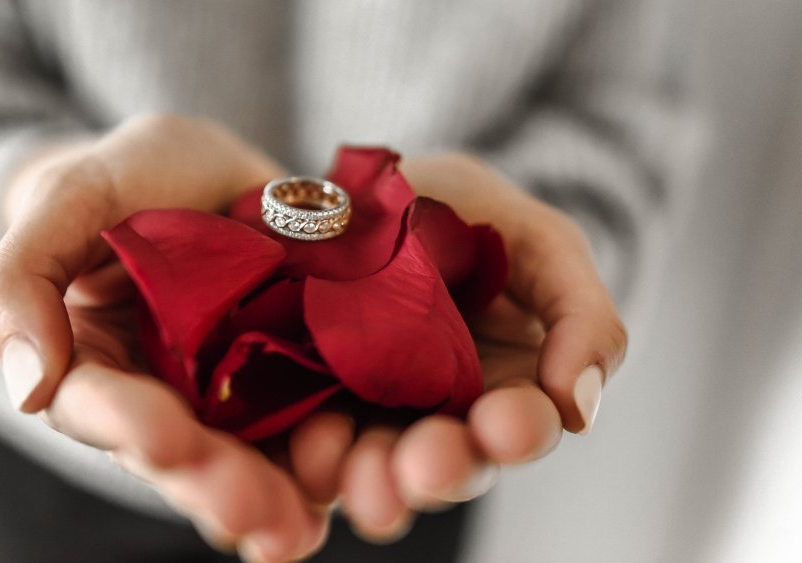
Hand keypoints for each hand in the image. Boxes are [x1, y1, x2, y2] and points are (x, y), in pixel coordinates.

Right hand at [0, 115, 327, 561]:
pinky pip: (306, 432)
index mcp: (95, 360)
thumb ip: (23, 279)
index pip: (98, 405)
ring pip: (244, 462)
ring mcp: (231, 394)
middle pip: (179, 455)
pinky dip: (324, 467)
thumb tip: (26, 388)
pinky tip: (340, 494)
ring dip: (269, 500)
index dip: (128, 425)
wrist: (215, 168)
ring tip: (294, 529)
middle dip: (211, 484)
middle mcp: (163, 393)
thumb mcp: (71, 197)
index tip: (164, 437)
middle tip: (246, 510)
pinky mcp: (293, 382)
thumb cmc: (131, 177)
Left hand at [286, 152, 626, 539]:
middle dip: (439, 468)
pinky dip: (312, 452)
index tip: (506, 427)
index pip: (521, 425)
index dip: (517, 431)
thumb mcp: (540, 243)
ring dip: (373, 479)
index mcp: (506, 386)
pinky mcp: (306, 399)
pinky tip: (310, 450)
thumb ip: (581, 314)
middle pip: (447, 461)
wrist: (374, 187)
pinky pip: (309, 438)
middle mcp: (440, 414)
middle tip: (424, 469)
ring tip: (363, 486)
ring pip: (376, 463)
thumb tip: (578, 410)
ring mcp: (370, 410)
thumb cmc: (470, 213)